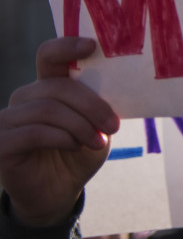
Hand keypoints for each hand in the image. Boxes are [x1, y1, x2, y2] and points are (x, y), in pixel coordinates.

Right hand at [0, 38, 118, 227]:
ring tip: (96, 141)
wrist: (60, 192)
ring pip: (48, 109)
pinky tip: (74, 146)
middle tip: (112, 125)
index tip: (92, 46)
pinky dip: (61, 138)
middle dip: (91, 105)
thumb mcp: (96, 126)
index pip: (49, 56)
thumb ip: (99, 104)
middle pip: (57, 87)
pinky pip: (34, 132)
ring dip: (79, 125)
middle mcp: (24, 99)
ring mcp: (8, 120)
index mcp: (47, 87)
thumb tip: (115, 84)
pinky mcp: (1, 144)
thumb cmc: (79, 153)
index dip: (67, 47)